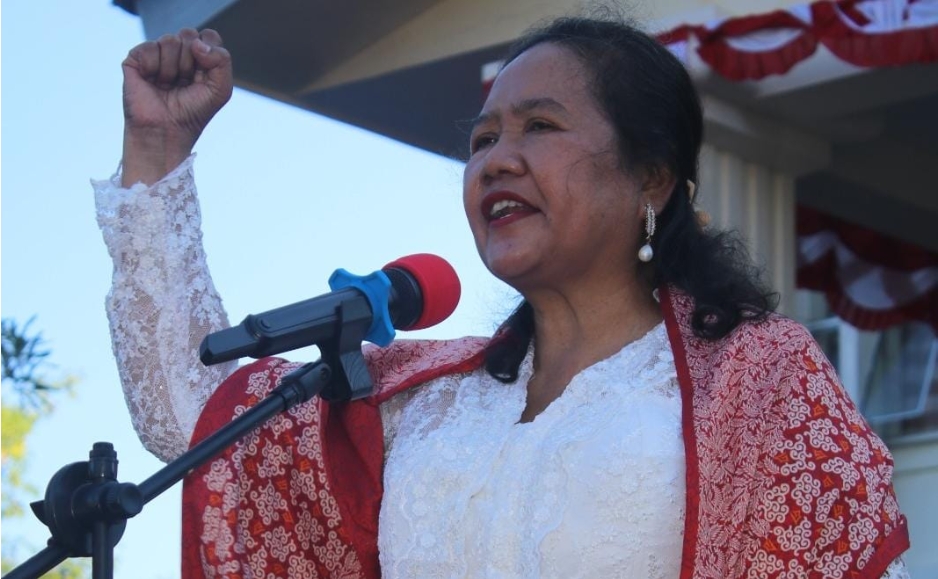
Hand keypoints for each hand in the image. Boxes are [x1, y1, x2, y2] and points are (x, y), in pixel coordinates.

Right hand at [120, 29, 232, 185]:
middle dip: (190, 62)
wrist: (166, 131)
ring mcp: (157, 55)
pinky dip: (154, 68)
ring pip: (170, 40)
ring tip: (168, 85)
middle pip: (189, 34)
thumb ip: (222, 60)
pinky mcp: (136, 59)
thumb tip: (197, 42)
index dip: (209, 55)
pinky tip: (152, 81)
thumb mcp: (221, 89)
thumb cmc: (194, 113)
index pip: (209, 36)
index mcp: (200, 58)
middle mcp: (178, 53)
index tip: (204, 77)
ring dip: (173, 69)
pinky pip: (150, 47)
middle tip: (185, 83)